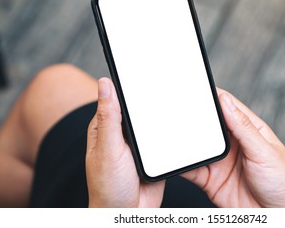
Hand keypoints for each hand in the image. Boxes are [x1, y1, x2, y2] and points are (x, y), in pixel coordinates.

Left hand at [86, 78, 164, 206]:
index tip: (141, 69)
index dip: (128, 85)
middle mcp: (122, 133)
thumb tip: (105, 84)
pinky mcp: (154, 154)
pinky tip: (179, 124)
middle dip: (150, 99)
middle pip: (138, 109)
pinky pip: (163, 138)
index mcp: (106, 127)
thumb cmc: (108, 186)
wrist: (127, 213)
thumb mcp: (107, 148)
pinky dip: (170, 132)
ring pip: (152, 122)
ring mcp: (139, 144)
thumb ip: (108, 116)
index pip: (117, 98)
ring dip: (161, 116)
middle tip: (166, 82)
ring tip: (176, 99)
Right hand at [182, 88, 284, 207]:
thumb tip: (227, 103)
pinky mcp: (211, 179)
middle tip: (181, 110)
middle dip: (195, 118)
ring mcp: (221, 162)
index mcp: (250, 131)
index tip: (198, 88)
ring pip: (198, 146)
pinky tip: (177, 159)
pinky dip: (183, 164)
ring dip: (187, 141)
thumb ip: (244, 127)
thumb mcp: (265, 151)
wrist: (280, 218)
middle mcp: (233, 144)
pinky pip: (192, 169)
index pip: (229, 107)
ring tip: (176, 134)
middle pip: (210, 126)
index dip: (214, 97)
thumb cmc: (283, 184)